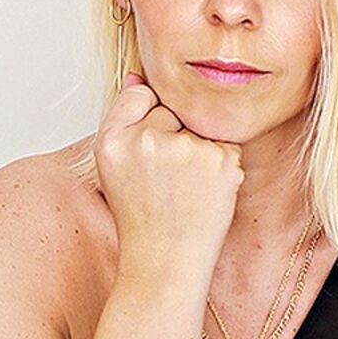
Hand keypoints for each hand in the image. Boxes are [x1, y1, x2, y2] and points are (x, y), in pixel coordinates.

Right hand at [94, 72, 244, 284]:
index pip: (141, 94)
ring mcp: (185, 149)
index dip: (148, 122)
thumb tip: (139, 76)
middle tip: (165, 180)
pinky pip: (225, 142)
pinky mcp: (219, 160)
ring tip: (184, 189)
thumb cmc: (140, 215)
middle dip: (175, 134)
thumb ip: (123, 117)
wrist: (165, 262)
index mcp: (112, 139)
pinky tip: (204, 192)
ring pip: (200, 124)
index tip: (148, 156)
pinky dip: (220, 164)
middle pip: (173, 107)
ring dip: (199, 149)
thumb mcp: (113, 166)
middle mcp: (146, 140)